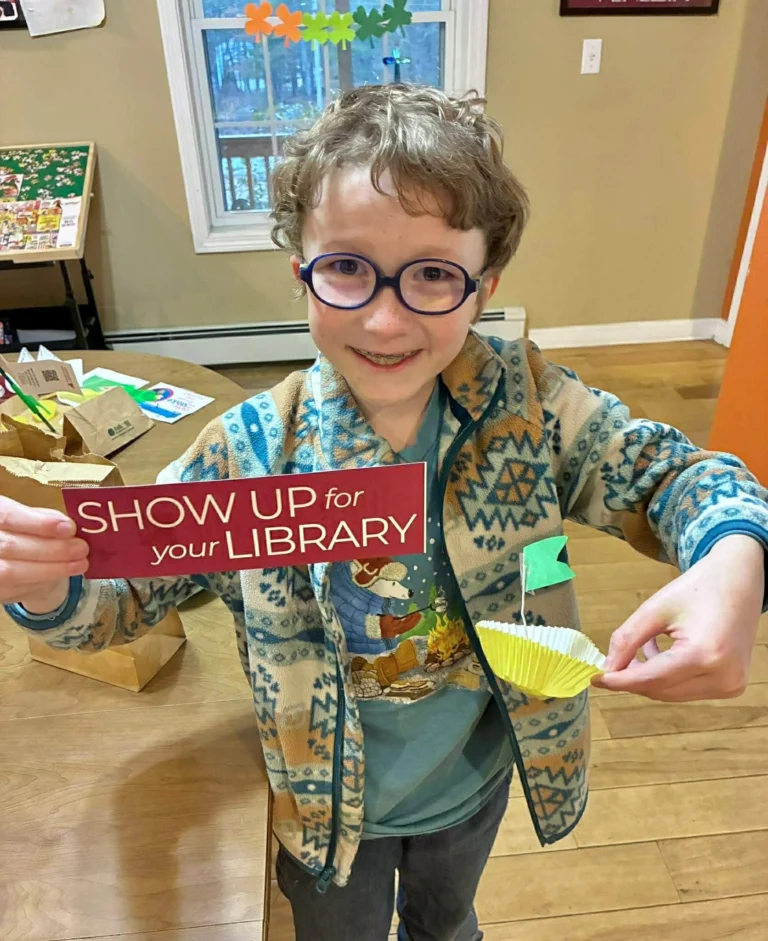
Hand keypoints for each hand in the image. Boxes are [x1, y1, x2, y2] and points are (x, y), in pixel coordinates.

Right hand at [0, 495, 88, 611]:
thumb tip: (66, 526)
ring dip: (51, 568)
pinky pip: (15, 589)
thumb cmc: (27, 532)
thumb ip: (46, 518)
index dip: (39, 523)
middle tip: (81, 548)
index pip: (8, 516)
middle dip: (51, 549)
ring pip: (12, 572)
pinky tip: (62, 573)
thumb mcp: (35, 517)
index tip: (69, 528)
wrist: (15, 558)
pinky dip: (43, 581)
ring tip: (80, 563)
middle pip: (10, 546)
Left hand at [592, 535, 764, 701]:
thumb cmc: (698, 588)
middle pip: (661, 690)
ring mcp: (731, 684)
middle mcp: (722, 676)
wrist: (741, 580)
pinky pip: (688, 689)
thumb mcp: (655, 608)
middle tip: (610, 664)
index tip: (594, 679)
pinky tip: (659, 654)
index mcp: (704, 653)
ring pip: (673, 693)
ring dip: (649, 678)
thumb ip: (627, 639)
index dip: (620, 681)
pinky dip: (667, 677)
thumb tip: (607, 668)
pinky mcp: (732, 685)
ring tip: (639, 650)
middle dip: (632, 679)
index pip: (651, 679)